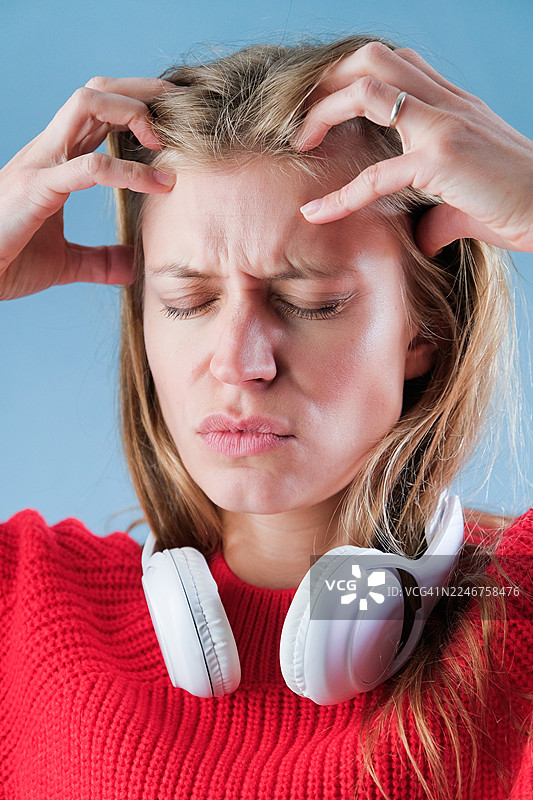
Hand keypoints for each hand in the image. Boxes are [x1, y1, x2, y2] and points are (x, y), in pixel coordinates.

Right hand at [0, 77, 175, 300]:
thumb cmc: (8, 263)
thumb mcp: (65, 263)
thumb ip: (99, 261)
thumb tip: (132, 266)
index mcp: (55, 162)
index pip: (98, 113)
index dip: (137, 107)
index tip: (174, 123)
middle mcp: (48, 152)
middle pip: (97, 93)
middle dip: (143, 92)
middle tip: (182, 110)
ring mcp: (41, 165)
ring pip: (88, 104)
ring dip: (133, 113)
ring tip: (165, 143)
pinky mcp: (37, 189)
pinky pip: (90, 167)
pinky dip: (130, 172)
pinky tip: (158, 186)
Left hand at [296, 42, 532, 255]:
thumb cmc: (518, 206)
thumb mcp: (467, 203)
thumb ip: (438, 213)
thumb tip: (421, 238)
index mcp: (452, 104)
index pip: (395, 65)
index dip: (351, 77)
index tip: (324, 109)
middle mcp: (446, 103)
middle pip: (373, 58)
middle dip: (327, 79)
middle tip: (300, 116)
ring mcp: (443, 125)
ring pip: (368, 89)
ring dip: (324, 111)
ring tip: (301, 141)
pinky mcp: (442, 159)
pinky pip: (377, 174)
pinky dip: (339, 196)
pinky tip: (315, 213)